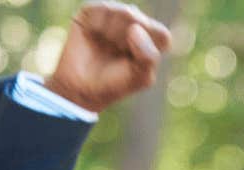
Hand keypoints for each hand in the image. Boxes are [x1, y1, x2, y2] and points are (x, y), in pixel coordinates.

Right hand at [43, 2, 173, 113]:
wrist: (82, 88)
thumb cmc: (115, 83)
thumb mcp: (140, 77)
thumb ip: (148, 56)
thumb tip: (134, 27)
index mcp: (153, 39)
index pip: (162, 35)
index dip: (147, 49)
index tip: (133, 62)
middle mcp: (135, 24)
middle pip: (141, 22)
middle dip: (128, 42)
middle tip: (116, 53)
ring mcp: (114, 16)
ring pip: (123, 12)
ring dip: (114, 32)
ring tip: (105, 44)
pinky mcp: (92, 12)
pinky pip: (102, 7)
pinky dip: (99, 23)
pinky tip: (94, 32)